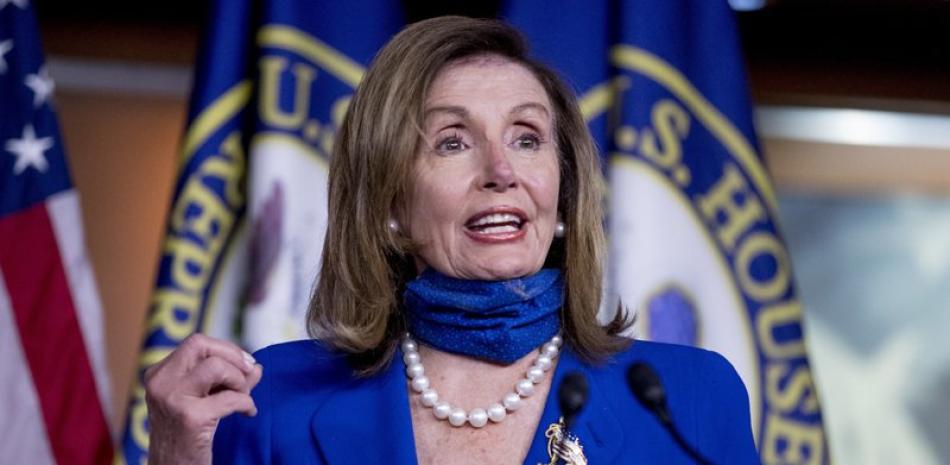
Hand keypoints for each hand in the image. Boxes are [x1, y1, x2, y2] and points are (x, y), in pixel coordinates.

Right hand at [145, 333, 262, 464]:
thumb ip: (230, 382)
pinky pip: (230, 398)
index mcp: (159, 375)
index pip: (196, 343)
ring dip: (238, 380)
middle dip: (232, 356)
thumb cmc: (188, 436)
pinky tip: (248, 412)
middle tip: (246, 375)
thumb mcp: (205, 401)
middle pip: (200, 345)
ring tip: (243, 396)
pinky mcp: (190, 418)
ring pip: (215, 367)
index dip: (225, 349)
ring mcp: (173, 400)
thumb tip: (256, 366)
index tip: (244, 363)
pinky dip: (246, 403)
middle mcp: (161, 384)